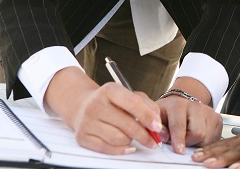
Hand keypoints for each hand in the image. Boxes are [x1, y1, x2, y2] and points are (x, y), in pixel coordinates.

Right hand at [45, 67, 162, 153]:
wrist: (83, 106)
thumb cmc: (112, 102)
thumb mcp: (130, 95)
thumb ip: (148, 106)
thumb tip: (158, 124)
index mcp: (109, 90)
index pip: (132, 103)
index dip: (147, 116)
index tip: (157, 126)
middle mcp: (96, 104)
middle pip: (127, 125)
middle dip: (145, 135)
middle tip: (154, 140)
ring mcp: (87, 122)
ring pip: (118, 139)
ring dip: (131, 140)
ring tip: (133, 136)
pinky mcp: (82, 137)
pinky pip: (106, 149)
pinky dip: (121, 150)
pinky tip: (128, 146)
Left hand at [157, 77, 221, 153]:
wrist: (182, 103)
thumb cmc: (169, 112)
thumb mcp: (158, 117)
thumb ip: (158, 127)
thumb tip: (162, 138)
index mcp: (179, 105)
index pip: (180, 125)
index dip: (179, 139)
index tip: (179, 150)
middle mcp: (197, 106)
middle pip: (198, 133)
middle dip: (189, 142)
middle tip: (181, 141)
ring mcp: (209, 112)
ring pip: (207, 138)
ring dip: (197, 143)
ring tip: (189, 138)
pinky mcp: (218, 119)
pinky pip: (214, 138)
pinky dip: (206, 142)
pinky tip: (198, 137)